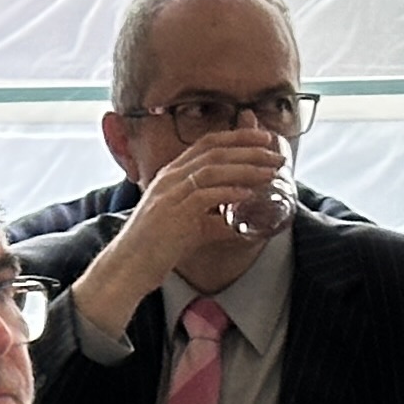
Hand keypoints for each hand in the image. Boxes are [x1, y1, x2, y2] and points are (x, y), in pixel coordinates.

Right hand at [76, 129, 288, 336]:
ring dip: (246, 168)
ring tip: (271, 172)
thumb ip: (211, 221)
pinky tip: (248, 194)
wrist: (127, 267)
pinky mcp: (171, 212)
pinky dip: (229, 192)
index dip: (238, 136)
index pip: (207, 143)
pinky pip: (205, 195)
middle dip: (250, 149)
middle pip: (214, 151)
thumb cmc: (154, 248)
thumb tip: (238, 227)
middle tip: (276, 153)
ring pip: (212, 169)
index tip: (264, 138)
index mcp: (171, 175)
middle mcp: (168, 178)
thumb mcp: (187, 227)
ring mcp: (168, 194)